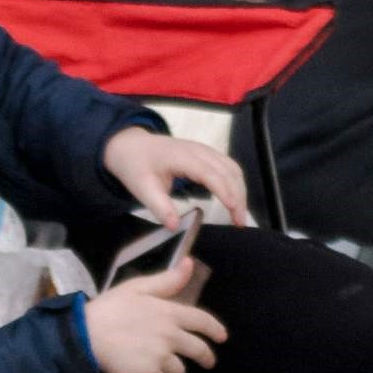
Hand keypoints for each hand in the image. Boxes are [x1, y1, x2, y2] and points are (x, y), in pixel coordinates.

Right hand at [81, 271, 222, 372]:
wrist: (87, 336)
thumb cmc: (110, 309)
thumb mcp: (137, 287)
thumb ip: (167, 280)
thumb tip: (189, 263)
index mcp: (170, 313)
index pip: (202, 321)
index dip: (215, 329)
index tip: (222, 338)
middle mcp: (171, 336)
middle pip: (198, 350)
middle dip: (206, 357)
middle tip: (208, 362)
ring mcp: (161, 357)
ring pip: (179, 369)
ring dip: (175, 369)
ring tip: (165, 367)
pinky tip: (144, 371)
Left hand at [102, 128, 247, 225]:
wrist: (132, 145)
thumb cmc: (136, 166)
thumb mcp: (142, 189)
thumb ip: (159, 207)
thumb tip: (175, 226)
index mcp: (182, 157)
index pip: (211, 174)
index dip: (225, 192)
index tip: (234, 211)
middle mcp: (198, 150)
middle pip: (228, 171)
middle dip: (238, 197)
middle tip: (239, 223)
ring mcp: (204, 150)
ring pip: (232, 168)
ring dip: (240, 190)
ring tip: (239, 216)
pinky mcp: (207, 154)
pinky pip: (228, 166)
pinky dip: (236, 183)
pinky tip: (235, 200)